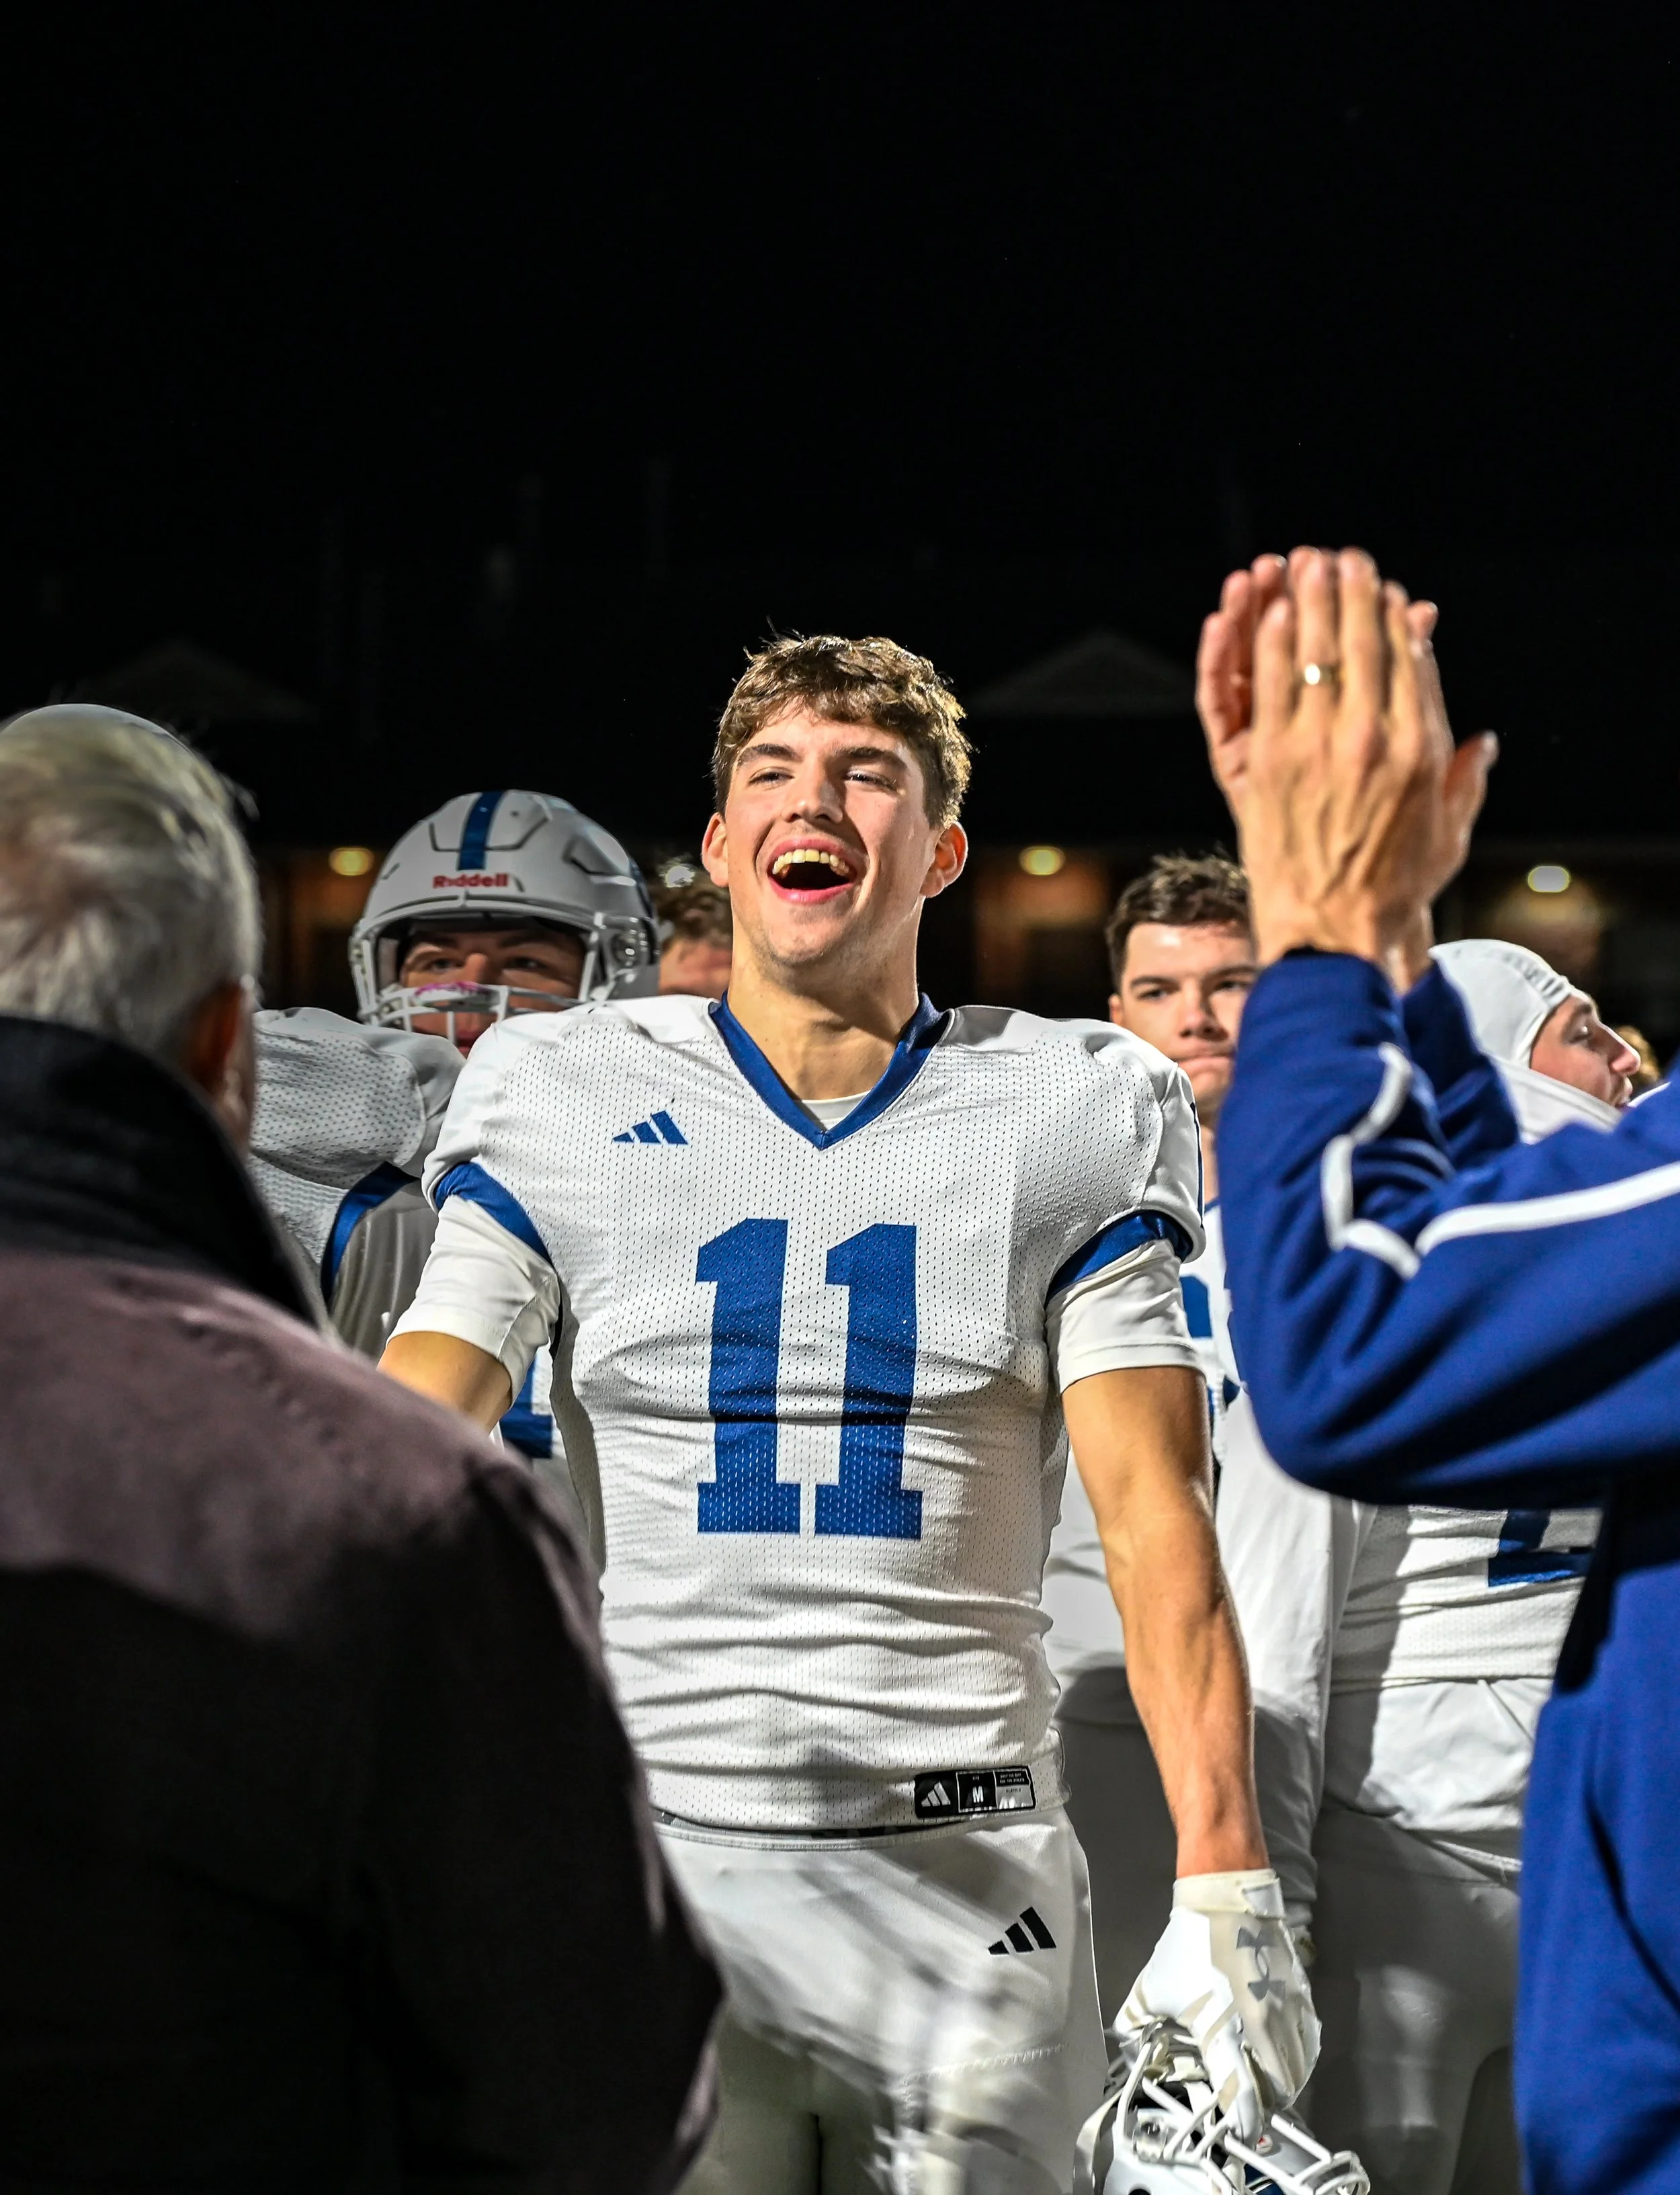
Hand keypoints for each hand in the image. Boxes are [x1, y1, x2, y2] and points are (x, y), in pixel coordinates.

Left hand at [1114, 1869, 1319, 2142]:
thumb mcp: (1153, 1986)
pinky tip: (1284, 2057)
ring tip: (1264, 2085)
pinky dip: (1299, 2059)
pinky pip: (1309, 2043)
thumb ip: (1135, 2022)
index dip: (1241, 2123)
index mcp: (1225, 2031)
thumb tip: (1125, 2044)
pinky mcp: (1302, 1997)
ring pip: (1298, 2070)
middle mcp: (1263, 2029)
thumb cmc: (1189, 1944)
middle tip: (1247, 2106)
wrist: (1227, 1898)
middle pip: (1277, 2091)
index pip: (1242, 2097)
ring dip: (1283, 2085)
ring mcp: (1287, 2013)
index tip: (1235, 2132)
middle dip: (1263, 2107)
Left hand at [1197, 548, 1495, 983]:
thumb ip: (1466, 782)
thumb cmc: (1389, 891)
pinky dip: (1276, 644)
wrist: (1331, 932)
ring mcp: (1320, 747)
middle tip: (1346, 558)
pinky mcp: (1273, 760)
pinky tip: (1275, 613)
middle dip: (1356, 592)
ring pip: (1317, 653)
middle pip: (1367, 643)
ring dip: (1313, 601)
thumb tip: (1484, 743)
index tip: (1391, 596)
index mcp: (1424, 750)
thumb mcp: (1447, 836)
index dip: (1399, 621)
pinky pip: (1273, 685)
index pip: (1413, 663)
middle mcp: (1375, 739)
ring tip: (1308, 564)